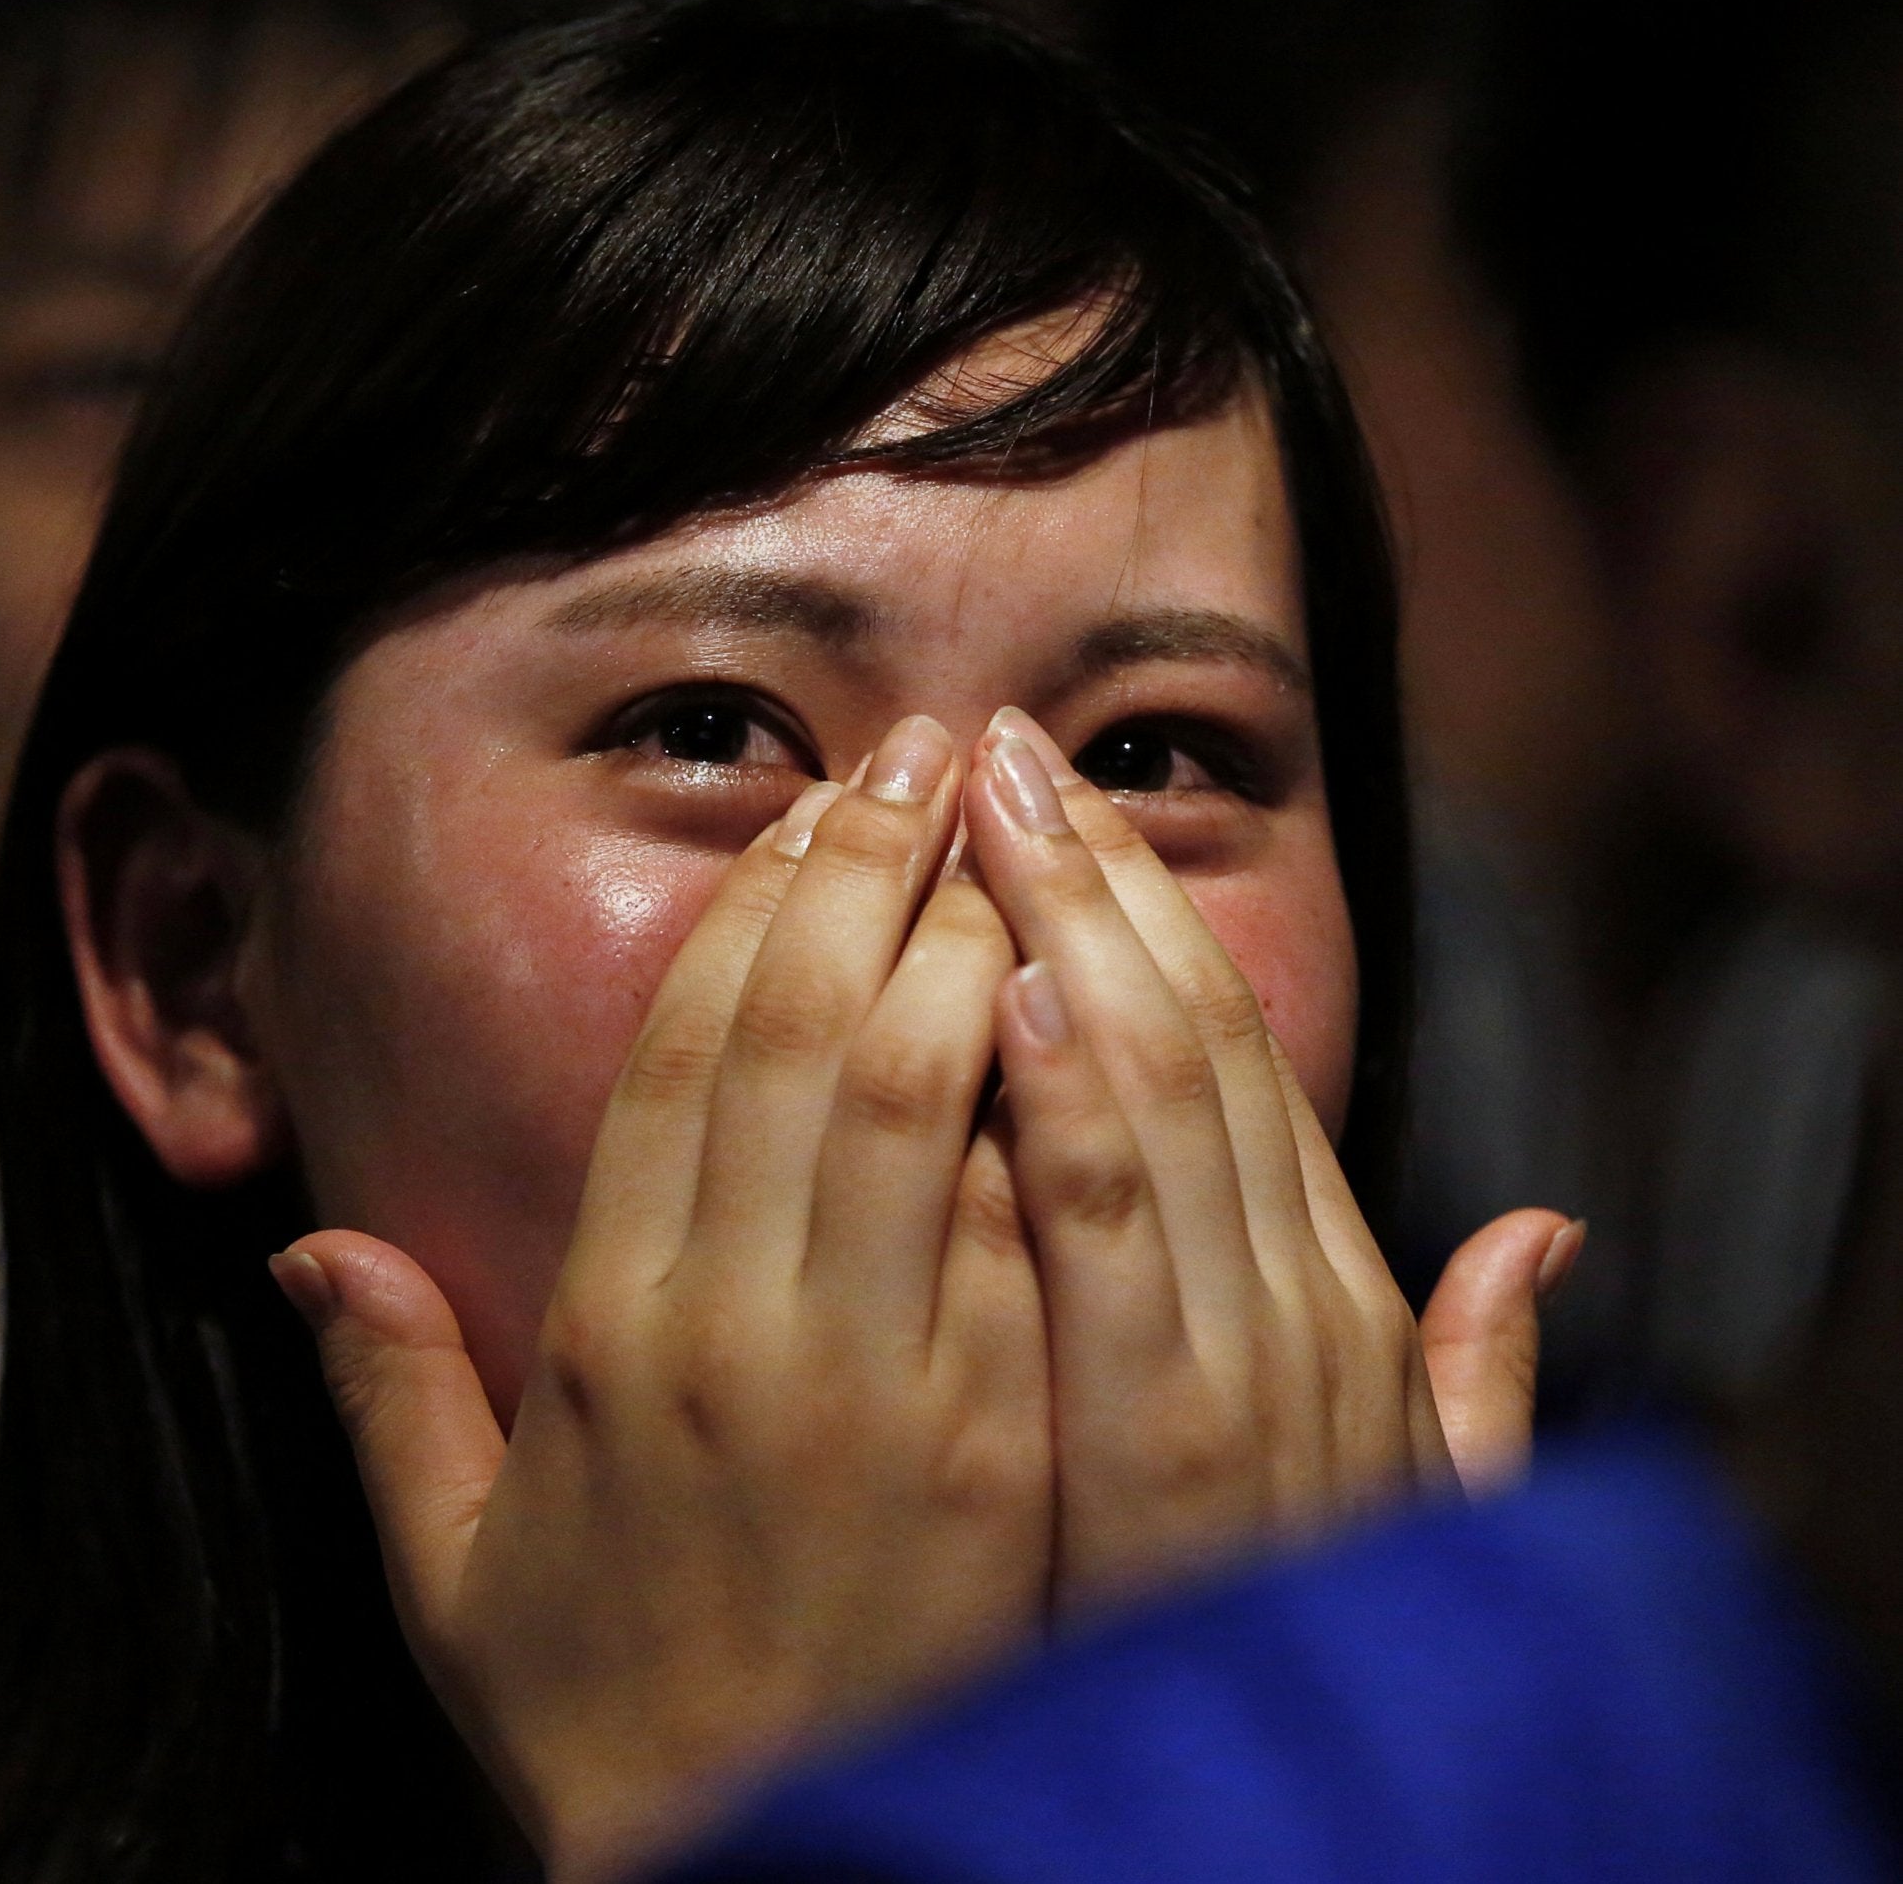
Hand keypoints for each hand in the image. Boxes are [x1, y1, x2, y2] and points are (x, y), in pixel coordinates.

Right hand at [273, 714, 1054, 1882]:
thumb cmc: (614, 1722)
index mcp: (605, 1338)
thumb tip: (308, 1245)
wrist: (787, 1867)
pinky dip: (1052, 1097)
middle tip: (933, 756)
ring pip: (922, 1100)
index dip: (747, 912)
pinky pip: (1026, 1228)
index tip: (809, 807)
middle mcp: (737, 1335)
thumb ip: (388, 1392)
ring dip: (970, 939)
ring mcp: (880, 1389)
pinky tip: (1087, 1002)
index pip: (679, 1061)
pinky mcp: (1002, 1448)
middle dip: (873, 871)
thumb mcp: (452, 1574)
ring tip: (1015, 826)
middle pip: (808, 1038)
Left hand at [964, 708, 1577, 1610]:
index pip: (1236, 1067)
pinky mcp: (1164, 1454)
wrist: (1253, 1831)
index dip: (1149, 924)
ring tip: (985, 808)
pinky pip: (1106, 1249)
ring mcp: (1240, 1377)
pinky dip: (1072, 1113)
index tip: (1060, 814)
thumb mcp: (1411, 1515)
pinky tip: (1008, 995)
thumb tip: (1540, 1235)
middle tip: (1003, 750)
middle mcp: (1303, 1317)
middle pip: (1194, 1047)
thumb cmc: (1281, 1655)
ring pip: (1156, 1104)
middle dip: (1095, 884)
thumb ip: (1470, 1377)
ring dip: (1069, 937)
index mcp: (1340, 1313)